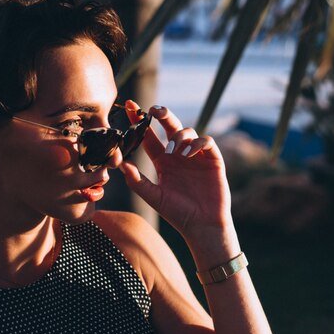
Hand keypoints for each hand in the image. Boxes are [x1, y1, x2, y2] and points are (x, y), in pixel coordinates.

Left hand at [119, 100, 236, 251]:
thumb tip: (120, 164)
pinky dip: (198, 142)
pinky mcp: (212, 159)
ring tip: (175, 152)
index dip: (140, 122)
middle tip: (153, 110)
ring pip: (188, 131)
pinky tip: (189, 153)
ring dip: (179, 136)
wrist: (202, 226)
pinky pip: (207, 141)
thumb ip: (137, 181)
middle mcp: (179, 155)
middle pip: (169, 126)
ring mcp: (196, 156)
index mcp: (163, 161)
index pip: (149, 137)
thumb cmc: (177, 213)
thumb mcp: (154, 197)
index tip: (130, 107)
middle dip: (162, 114)